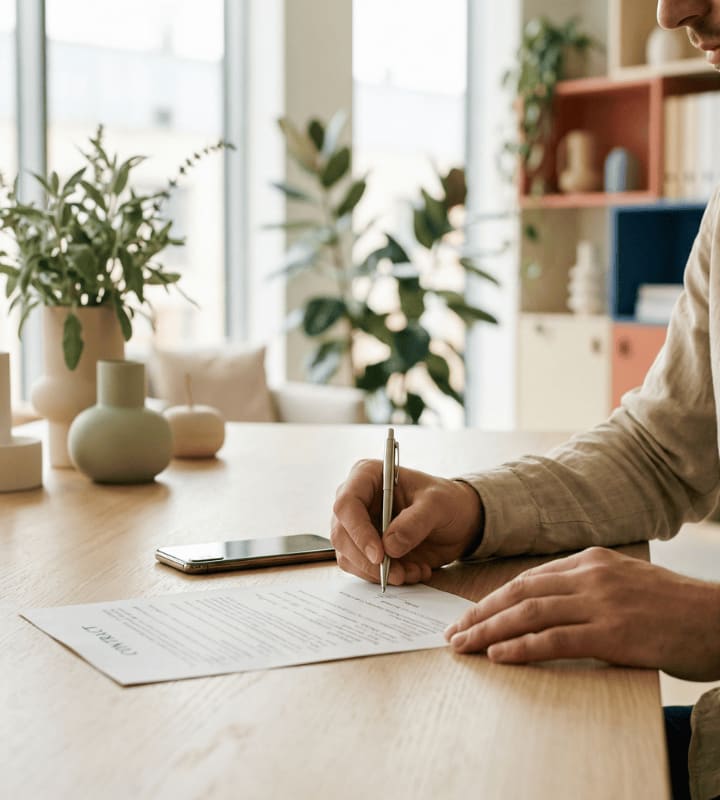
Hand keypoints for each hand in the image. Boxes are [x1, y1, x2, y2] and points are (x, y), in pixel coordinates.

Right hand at [331, 459, 482, 585]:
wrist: (457, 521)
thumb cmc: (446, 501)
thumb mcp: (437, 505)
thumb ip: (415, 522)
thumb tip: (389, 546)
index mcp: (367, 476)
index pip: (346, 504)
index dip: (358, 532)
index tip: (379, 555)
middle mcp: (357, 501)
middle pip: (342, 535)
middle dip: (368, 561)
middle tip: (398, 574)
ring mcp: (358, 526)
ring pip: (349, 557)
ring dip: (380, 573)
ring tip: (414, 571)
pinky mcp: (365, 548)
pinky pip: (364, 570)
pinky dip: (387, 577)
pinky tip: (413, 571)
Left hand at [444, 546, 719, 680]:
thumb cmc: (673, 607)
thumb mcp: (625, 582)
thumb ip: (586, 585)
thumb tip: (545, 599)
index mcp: (591, 560)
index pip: (528, 579)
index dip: (494, 598)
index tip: (470, 614)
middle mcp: (591, 575)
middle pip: (520, 592)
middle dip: (481, 612)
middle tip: (455, 631)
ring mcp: (602, 603)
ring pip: (529, 613)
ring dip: (489, 630)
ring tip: (464, 645)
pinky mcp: (614, 633)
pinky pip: (555, 639)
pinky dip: (521, 647)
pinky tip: (499, 655)